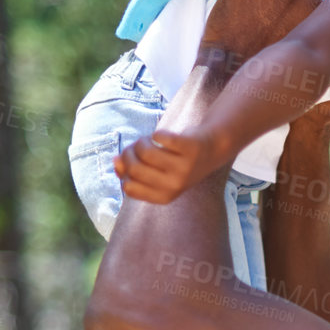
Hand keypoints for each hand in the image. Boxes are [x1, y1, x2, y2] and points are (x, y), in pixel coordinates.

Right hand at [114, 126, 231, 204]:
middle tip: (139, 145)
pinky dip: (158, 133)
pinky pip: (161, 137)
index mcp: (164, 196)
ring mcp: (185, 168)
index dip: (124, 170)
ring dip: (142, 140)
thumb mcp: (155, 170)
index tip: (132, 160)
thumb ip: (132, 170)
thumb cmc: (177, 160)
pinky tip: (164, 137)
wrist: (213, 148)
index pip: (128, 188)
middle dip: (129, 152)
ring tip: (150, 140)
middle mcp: (175, 186)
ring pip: (145, 151)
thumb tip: (116, 162)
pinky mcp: (191, 149)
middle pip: (133, 168)